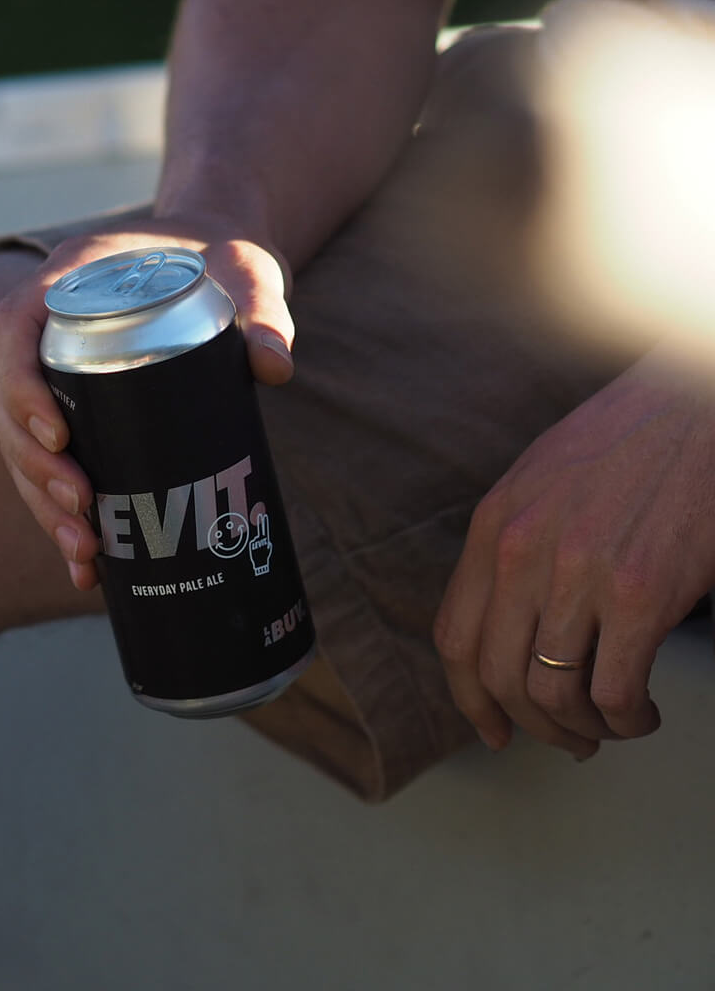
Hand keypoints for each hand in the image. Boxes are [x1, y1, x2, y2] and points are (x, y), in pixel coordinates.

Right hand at [0, 212, 293, 591]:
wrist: (216, 259)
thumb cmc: (223, 256)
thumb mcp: (248, 270)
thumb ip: (263, 309)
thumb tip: (274, 367)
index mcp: (65, 278)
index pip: (10, 328)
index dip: (19, 385)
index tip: (60, 434)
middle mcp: (42, 323)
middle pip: (1, 399)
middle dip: (32, 462)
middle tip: (82, 505)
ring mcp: (50, 367)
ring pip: (14, 438)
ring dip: (38, 497)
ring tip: (84, 547)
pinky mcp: (70, 404)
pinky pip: (43, 458)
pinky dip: (57, 510)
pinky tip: (87, 562)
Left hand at [433, 352, 714, 758]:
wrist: (692, 404)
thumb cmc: (624, 443)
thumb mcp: (539, 483)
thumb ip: (512, 545)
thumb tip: (506, 623)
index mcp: (491, 526)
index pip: (454, 637)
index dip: (469, 698)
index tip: (491, 729)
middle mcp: (521, 552)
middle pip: (498, 677)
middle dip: (530, 726)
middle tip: (567, 742)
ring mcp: (577, 574)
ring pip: (553, 694)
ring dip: (583, 730)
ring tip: (611, 727)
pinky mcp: (640, 593)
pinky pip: (614, 692)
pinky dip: (626, 720)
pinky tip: (643, 713)